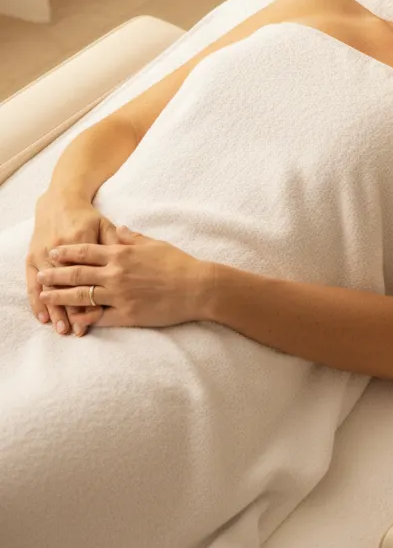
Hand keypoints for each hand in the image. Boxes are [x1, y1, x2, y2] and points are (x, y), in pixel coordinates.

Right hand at [26, 192, 111, 335]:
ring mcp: (44, 253)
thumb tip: (132, 263)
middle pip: (67, 284)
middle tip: (78, 331)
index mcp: (83, 239)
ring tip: (61, 329)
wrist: (60, 202)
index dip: (93, 294)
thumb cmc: (88, 218)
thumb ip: (119, 244)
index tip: (100, 313)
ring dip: (55, 309)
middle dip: (72, 308)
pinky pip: (31, 282)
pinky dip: (36, 300)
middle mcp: (61, 248)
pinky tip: (42, 317)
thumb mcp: (106, 227)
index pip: (88, 273)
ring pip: (49, 286)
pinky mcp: (33, 256)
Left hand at [36, 225, 212, 330]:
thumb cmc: (179, 263)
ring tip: (47, 297)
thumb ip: (134, 237)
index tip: (53, 253)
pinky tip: (73, 318)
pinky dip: (84, 318)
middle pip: (77, 274)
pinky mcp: (127, 314)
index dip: (66, 253)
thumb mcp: (155, 244)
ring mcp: (119, 295)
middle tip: (41, 276)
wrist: (197, 287)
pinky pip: (99, 317)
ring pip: (81, 297)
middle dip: (55, 275)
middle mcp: (116, 274)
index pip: (85, 252)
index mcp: (122, 255)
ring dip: (61, 297)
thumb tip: (120, 228)